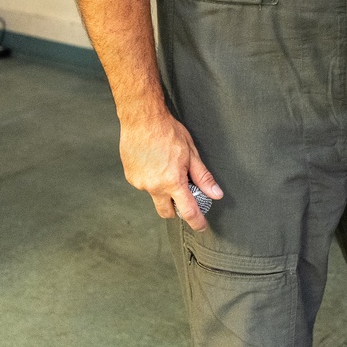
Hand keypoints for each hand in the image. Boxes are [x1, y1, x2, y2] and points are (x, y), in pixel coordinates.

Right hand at [118, 111, 222, 230]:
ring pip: (155, 196)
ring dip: (163, 190)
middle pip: (167, 211)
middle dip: (177, 209)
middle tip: (185, 197)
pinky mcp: (130, 178)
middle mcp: (154, 187)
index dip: (196, 222)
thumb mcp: (191, 153)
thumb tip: (216, 194)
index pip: (187, 210)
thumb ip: (203, 177)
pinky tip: (154, 163)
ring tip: (167, 166)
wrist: (142, 119)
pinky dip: (152, 180)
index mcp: (172, 181)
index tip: (201, 227)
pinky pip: (144, 186)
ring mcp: (139, 184)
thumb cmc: (168, 132)